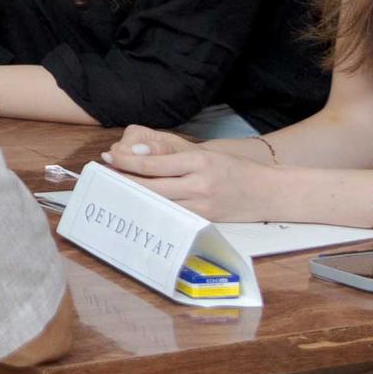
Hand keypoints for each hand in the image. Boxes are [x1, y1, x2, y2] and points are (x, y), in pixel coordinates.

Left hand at [104, 128, 281, 220]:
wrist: (270, 193)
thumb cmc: (235, 171)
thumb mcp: (208, 155)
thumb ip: (173, 155)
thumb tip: (138, 153)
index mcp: (200, 161)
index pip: (154, 163)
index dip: (127, 161)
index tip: (108, 157)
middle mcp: (200, 184)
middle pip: (151, 186)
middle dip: (123, 181)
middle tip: (102, 176)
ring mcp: (202, 205)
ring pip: (158, 203)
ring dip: (133, 198)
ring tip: (112, 191)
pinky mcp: (205, 220)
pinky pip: (172, 217)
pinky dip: (152, 211)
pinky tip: (138, 207)